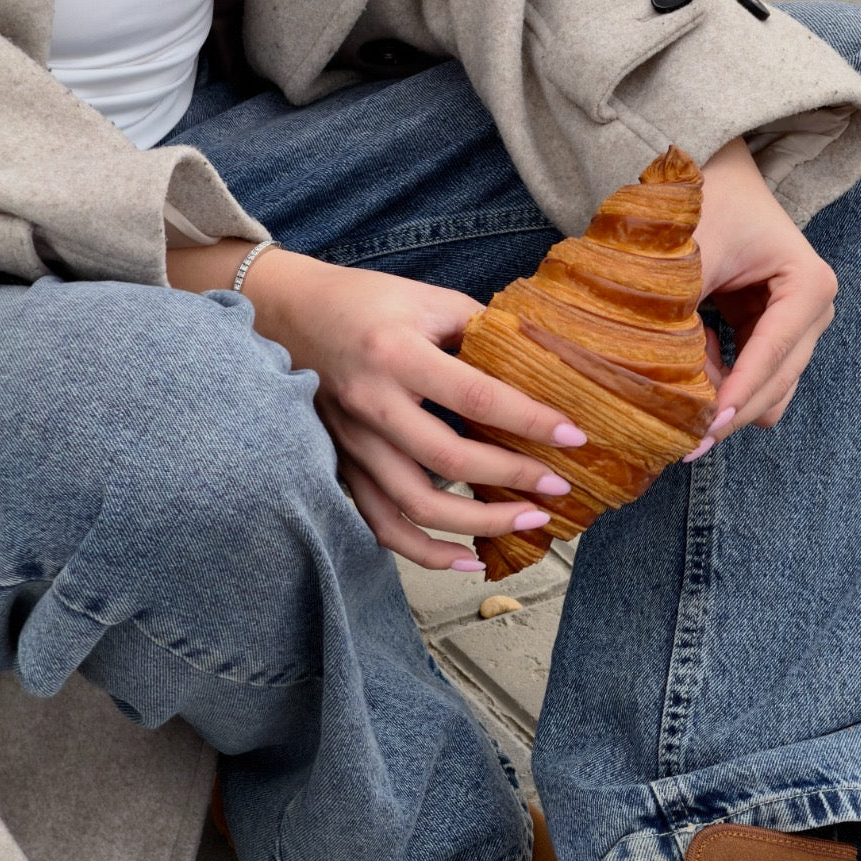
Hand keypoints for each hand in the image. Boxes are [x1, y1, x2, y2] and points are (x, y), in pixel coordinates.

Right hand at [167, 242, 585, 569]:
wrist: (287, 313)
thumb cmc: (366, 302)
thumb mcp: (426, 299)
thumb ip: (480, 330)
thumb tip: (540, 361)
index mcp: (396, 354)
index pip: (476, 395)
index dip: (529, 420)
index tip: (573, 437)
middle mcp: (371, 404)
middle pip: (449, 460)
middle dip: (513, 479)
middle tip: (558, 487)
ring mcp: (351, 443)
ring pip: (415, 505)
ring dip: (479, 524)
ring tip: (529, 523)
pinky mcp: (342, 468)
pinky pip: (381, 524)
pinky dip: (424, 551)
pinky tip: (468, 561)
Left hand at [692, 136, 837, 450]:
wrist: (709, 166)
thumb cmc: (703, 200)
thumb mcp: (689, 257)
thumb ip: (684, 321)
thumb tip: (674, 391)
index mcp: (809, 285)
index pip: (771, 356)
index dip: (737, 396)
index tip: (703, 431)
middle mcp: (815, 309)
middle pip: (777, 384)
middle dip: (731, 413)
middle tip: (683, 447)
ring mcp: (798, 324)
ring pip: (767, 390)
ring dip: (724, 400)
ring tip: (676, 410)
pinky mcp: (774, 331)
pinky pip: (748, 376)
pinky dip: (717, 380)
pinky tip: (685, 370)